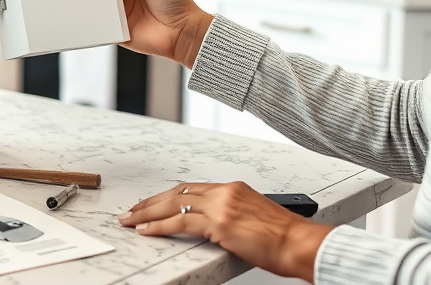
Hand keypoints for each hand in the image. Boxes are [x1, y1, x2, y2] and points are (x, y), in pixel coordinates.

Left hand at [118, 182, 333, 282]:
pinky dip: (159, 226)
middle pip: (177, 191)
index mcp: (234, 188)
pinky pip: (180, 221)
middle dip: (151, 201)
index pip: (192, 188)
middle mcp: (225, 192)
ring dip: (147, 213)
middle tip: (132, 210)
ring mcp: (221, 206)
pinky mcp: (219, 223)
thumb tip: (216, 227)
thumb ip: (232, 216)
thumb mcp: (255, 218)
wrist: (300, 242)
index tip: (153, 203)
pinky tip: (146, 230)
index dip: (168, 196)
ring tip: (130, 220)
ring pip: (173, 204)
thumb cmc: (284, 237)